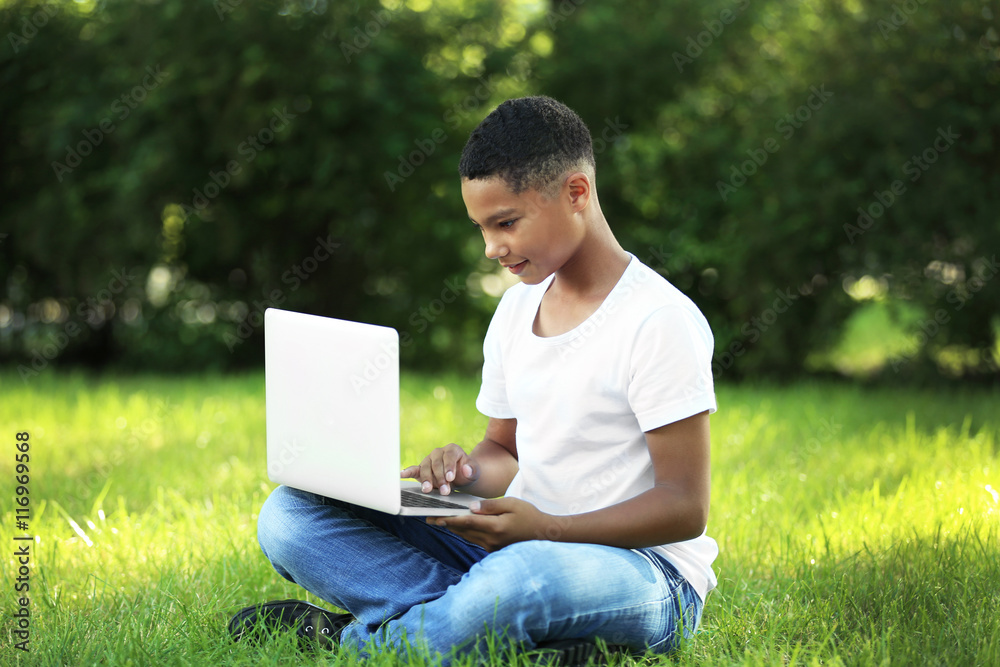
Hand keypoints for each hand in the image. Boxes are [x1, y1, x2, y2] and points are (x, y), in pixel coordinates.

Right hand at [400, 443, 478, 494]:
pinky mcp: (421, 469)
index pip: (449, 456)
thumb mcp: (473, 472)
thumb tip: (466, 469)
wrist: (460, 478)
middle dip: (440, 478)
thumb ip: (472, 470)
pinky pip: (414, 469)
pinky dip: (408, 472)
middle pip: (437, 464)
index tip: (450, 478)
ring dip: (427, 479)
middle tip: (444, 491)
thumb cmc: (467, 473)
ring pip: (425, 467)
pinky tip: (402, 474)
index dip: (449, 467)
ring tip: (428, 490)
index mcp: (452, 449)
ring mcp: (429, 460)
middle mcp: (439, 452)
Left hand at [430, 497, 555, 551]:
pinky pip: (475, 540)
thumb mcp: (512, 504)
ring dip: (453, 528)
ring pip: (467, 536)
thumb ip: (491, 506)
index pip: (466, 522)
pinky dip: (465, 532)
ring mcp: (492, 546)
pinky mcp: (493, 549)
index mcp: (495, 527)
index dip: (449, 518)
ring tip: (439, 521)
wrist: (544, 534)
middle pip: (463, 530)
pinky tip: (459, 526)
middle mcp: (491, 540)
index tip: (435, 515)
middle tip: (429, 517)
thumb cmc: (529, 515)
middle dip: (446, 523)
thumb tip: (472, 507)